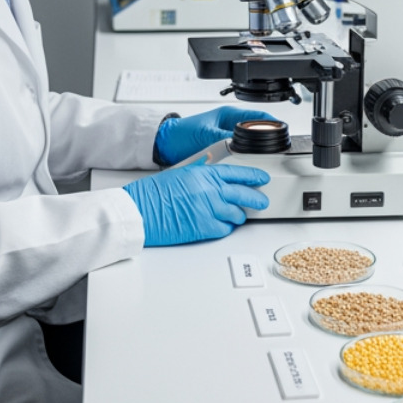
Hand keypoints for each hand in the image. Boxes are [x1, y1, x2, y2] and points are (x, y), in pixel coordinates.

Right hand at [124, 163, 271, 246]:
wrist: (140, 210)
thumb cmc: (153, 193)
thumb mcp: (180, 173)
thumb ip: (201, 174)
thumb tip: (214, 174)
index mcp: (204, 174)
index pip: (238, 173)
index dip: (254, 176)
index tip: (262, 178)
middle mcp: (210, 190)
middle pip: (244, 194)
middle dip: (256, 199)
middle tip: (261, 201)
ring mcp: (209, 210)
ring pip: (237, 214)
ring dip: (238, 216)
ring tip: (235, 216)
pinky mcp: (204, 228)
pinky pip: (225, 230)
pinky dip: (225, 229)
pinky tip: (220, 226)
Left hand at [155, 107, 280, 164]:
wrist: (165, 144)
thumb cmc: (182, 133)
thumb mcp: (207, 135)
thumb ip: (225, 139)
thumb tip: (241, 145)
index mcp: (229, 114)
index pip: (259, 116)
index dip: (273, 123)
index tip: (283, 132)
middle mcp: (230, 124)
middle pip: (257, 131)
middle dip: (267, 139)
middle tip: (278, 149)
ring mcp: (227, 136)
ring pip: (249, 143)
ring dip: (255, 151)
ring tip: (265, 158)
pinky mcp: (222, 147)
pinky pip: (239, 152)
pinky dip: (245, 157)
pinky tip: (248, 164)